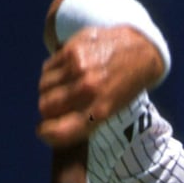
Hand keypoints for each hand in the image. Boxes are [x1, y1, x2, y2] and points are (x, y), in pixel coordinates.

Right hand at [36, 25, 163, 146]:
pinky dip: (51, 73)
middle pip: (45, 107)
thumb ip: (84, 120)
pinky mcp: (71, 49)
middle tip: (58, 105)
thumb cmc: (125, 86)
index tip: (45, 129)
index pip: (59, 131)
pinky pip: (47, 67)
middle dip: (48, 109)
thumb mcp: (111, 111)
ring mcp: (78, 68)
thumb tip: (53, 129)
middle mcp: (87, 90)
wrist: (141, 50)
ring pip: (43, 86)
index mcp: (99, 111)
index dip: (46, 133)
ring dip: (48, 90)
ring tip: (62, 87)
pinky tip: (65, 72)